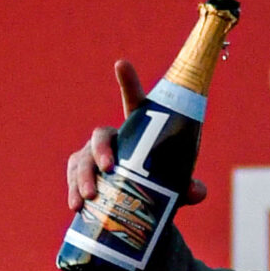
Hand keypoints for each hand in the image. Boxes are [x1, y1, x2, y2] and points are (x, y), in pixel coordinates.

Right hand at [64, 60, 209, 212]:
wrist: (136, 202)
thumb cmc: (158, 184)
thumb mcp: (174, 186)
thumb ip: (187, 188)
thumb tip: (197, 192)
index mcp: (137, 131)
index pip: (133, 103)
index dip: (128, 82)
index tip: (121, 64)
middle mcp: (113, 138)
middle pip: (100, 135)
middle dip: (101, 150)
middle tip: (108, 168)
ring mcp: (92, 155)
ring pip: (82, 159)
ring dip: (84, 176)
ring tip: (90, 196)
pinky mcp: (80, 173)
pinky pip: (72, 177)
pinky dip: (73, 191)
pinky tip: (76, 206)